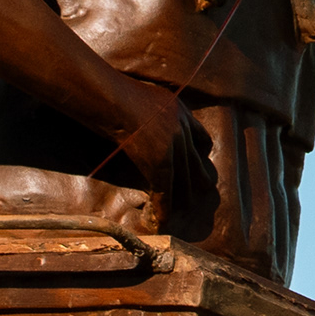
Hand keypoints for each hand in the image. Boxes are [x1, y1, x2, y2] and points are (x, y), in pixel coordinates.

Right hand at [105, 76, 221, 240]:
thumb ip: (153, 109)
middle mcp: (183, 129)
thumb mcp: (145, 96)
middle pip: (195, 163)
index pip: (201, 139)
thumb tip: (139, 112)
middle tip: (199, 194)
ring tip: (180, 212)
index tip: (198, 163)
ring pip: (183, 180)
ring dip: (181, 198)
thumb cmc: (116, 94)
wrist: (114, 98)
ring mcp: (173, 147)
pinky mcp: (159, 163)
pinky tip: (161, 221)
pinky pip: (164, 190)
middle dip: (196, 181)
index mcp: (182, 112)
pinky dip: (163, 208)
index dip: (199, 154)